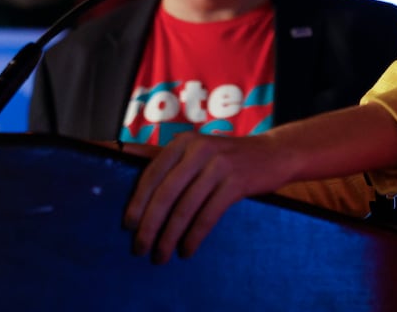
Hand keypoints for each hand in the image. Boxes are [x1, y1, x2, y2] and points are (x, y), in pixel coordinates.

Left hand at [122, 130, 292, 262]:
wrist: (275, 153)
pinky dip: (194, 236)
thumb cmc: (229, 156)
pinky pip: (208, 215)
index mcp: (184, 141)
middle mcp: (199, 149)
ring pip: (185, 208)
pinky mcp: (236, 182)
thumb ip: (165, 156)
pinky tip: (187, 250)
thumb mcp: (197, 149)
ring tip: (161, 255)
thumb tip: (122, 154)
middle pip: (165, 193)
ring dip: (169, 236)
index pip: (152, 174)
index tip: (127, 226)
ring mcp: (219, 165)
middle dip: (149, 225)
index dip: (137, 202)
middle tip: (139, 248)